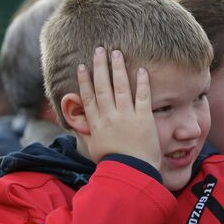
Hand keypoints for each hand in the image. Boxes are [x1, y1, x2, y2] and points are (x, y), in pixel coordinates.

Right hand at [78, 48, 160, 168]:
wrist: (130, 174)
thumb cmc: (112, 164)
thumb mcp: (94, 147)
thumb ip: (88, 132)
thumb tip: (79, 123)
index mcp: (96, 124)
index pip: (88, 97)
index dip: (84, 80)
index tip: (82, 66)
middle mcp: (109, 117)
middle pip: (102, 87)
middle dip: (100, 67)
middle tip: (99, 49)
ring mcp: (126, 117)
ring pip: (120, 87)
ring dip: (118, 68)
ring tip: (116, 52)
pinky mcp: (144, 119)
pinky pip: (142, 97)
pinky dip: (142, 82)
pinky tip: (141, 69)